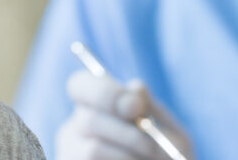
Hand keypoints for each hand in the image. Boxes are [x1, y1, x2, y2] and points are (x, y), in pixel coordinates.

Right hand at [56, 70, 192, 159]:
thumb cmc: (167, 156)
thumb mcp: (167, 130)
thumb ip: (151, 108)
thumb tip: (134, 88)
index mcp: (94, 106)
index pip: (79, 84)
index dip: (105, 92)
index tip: (136, 107)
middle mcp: (75, 127)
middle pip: (88, 119)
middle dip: (127, 133)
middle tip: (151, 146)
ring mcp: (71, 153)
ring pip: (93, 149)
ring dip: (128, 156)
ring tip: (149, 159)